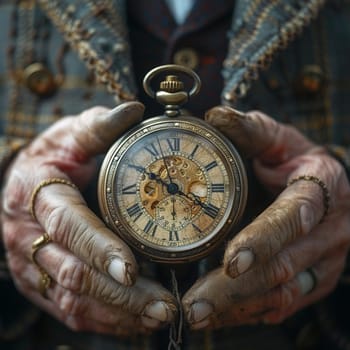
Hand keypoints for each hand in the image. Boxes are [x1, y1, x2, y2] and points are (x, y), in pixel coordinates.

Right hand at [1, 102, 175, 335]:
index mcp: (37, 194)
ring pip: (72, 300)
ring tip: (158, 317)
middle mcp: (29, 236)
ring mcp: (31, 266)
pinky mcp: (39, 283)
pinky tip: (135, 323)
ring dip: (117, 314)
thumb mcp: (72, 135)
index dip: (99, 248)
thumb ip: (101, 125)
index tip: (132, 268)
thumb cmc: (54, 156)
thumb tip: (135, 109)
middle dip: (120, 294)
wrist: (23, 183)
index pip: (68, 226)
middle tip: (162, 304)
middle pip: (73, 274)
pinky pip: (68, 311)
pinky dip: (104, 321)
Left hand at [182, 106, 349, 329]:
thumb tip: (214, 116)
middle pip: (283, 266)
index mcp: (320, 188)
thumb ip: (249, 129)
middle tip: (194, 306)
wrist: (327, 185)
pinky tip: (219, 317)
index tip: (231, 260)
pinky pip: (284, 304)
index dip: (264, 238)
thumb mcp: (277, 138)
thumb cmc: (295, 158)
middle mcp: (329, 231)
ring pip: (282, 293)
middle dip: (236, 289)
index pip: (294, 217)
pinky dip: (249, 313)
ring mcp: (324, 260)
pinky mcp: (316, 279)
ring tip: (196, 317)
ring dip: (237, 308)